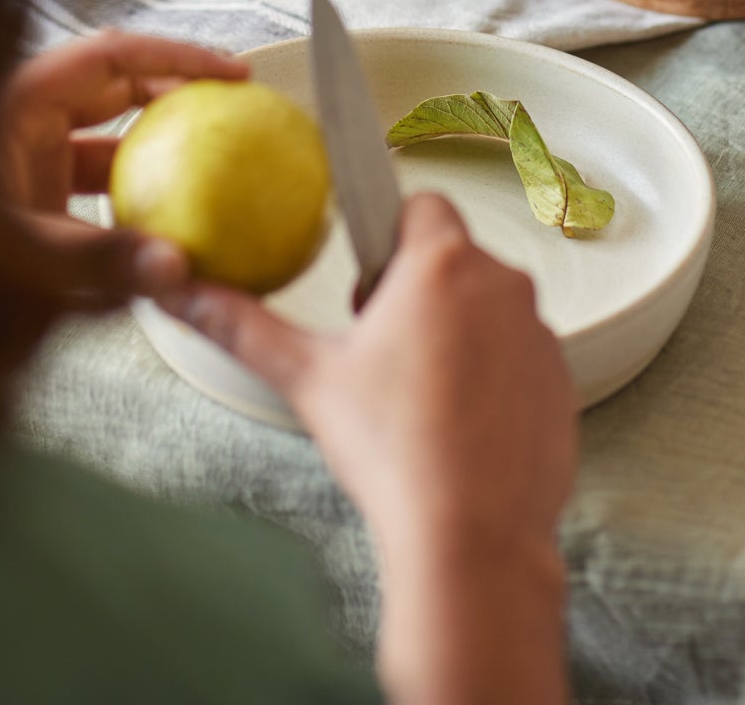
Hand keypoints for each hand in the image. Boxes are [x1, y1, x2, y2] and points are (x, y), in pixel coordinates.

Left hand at [0, 31, 247, 303]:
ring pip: (108, 134)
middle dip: (177, 90)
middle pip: (118, 84)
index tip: (234, 74)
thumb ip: (98, 260)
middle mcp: (25, 118)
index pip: (115, 56)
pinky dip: (133, 193)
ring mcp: (26, 154)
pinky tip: (171, 224)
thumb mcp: (18, 254)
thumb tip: (179, 271)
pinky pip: (93, 180)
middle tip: (236, 110)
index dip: (178, 56)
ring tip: (217, 162)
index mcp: (20, 101)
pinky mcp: (28, 192)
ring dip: (159, 146)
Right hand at [160, 193, 575, 704]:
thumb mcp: (307, 379)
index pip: (421, 204)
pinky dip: (494, 379)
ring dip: (459, 333)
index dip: (388, 238)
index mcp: (441, 264)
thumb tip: (182, 293)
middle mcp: (502, 285)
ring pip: (490, 309)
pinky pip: (521, 358)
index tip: (369, 285)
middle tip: (381, 352)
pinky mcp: (562, 382)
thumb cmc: (394, 453)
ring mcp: (540, 334)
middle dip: (418, 291)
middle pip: (454, 259)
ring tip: (419, 399)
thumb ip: (242, 325)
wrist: (473, 541)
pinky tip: (459, 427)